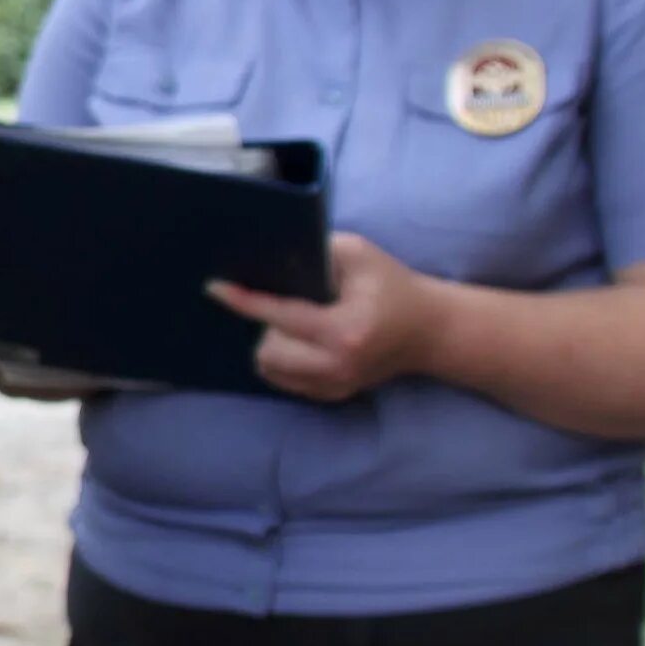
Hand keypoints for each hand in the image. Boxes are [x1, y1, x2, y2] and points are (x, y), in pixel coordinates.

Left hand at [208, 231, 438, 403]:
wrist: (429, 330)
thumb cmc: (391, 285)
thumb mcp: (358, 254)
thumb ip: (314, 251)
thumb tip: (266, 253)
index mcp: (345, 330)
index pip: (281, 316)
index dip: (245, 300)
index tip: (214, 287)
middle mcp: (338, 366)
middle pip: (267, 350)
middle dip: (264, 325)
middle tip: (282, 305)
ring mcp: (336, 385)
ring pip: (270, 369)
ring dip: (269, 343)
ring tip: (290, 323)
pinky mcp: (334, 395)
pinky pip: (285, 381)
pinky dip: (281, 359)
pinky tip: (297, 340)